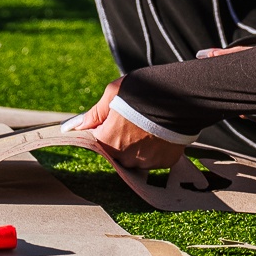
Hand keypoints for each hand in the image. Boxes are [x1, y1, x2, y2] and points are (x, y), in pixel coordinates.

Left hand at [66, 81, 187, 170]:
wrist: (181, 98)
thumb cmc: (143, 93)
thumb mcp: (113, 94)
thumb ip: (94, 114)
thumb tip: (74, 126)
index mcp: (107, 141)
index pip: (97, 140)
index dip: (104, 127)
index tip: (112, 119)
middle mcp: (125, 157)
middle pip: (116, 150)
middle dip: (121, 136)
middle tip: (133, 118)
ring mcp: (146, 162)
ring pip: (135, 156)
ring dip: (138, 144)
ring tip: (148, 124)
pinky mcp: (164, 162)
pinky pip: (154, 157)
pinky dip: (155, 148)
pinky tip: (159, 132)